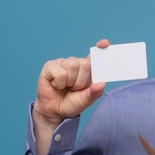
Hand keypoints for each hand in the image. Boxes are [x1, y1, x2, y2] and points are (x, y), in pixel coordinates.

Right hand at [32, 39, 108, 154]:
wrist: (55, 111)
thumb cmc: (72, 103)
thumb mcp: (86, 100)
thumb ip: (95, 92)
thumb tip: (101, 84)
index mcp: (87, 69)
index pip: (95, 55)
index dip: (101, 48)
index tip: (104, 44)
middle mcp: (76, 63)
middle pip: (85, 64)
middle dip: (81, 81)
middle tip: (74, 88)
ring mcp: (62, 63)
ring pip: (72, 66)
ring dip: (70, 82)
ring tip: (66, 87)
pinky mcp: (50, 66)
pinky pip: (60, 72)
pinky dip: (59, 83)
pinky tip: (56, 85)